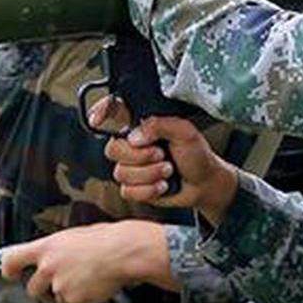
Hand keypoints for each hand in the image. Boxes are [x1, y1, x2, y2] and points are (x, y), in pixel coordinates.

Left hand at [0, 220, 172, 302]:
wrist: (125, 251)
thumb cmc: (107, 239)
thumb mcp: (75, 236)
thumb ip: (58, 249)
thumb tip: (56, 256)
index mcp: (47, 247)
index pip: (13, 259)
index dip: (9, 269)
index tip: (11, 274)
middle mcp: (48, 266)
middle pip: (32, 289)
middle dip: (43, 291)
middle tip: (59, 287)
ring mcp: (59, 285)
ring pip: (56, 301)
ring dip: (67, 297)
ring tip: (86, 283)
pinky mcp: (73, 300)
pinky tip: (95, 290)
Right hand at [99, 108, 239, 222]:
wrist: (204, 184)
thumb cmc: (196, 155)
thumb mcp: (185, 132)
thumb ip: (159, 125)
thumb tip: (134, 137)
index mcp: (141, 126)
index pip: (115, 112)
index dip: (102, 112)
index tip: (97, 119)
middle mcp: (132, 145)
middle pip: (113, 149)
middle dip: (140, 156)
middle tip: (162, 155)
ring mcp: (131, 167)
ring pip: (121, 173)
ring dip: (149, 174)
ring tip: (168, 171)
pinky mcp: (134, 187)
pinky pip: (127, 190)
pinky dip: (149, 190)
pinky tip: (163, 185)